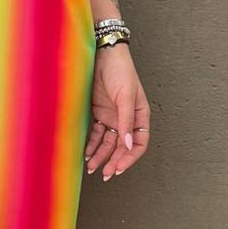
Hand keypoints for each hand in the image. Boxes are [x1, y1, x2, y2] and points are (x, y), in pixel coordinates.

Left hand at [85, 44, 149, 179]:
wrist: (103, 55)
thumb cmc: (120, 71)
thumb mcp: (125, 96)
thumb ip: (126, 121)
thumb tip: (129, 144)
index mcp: (140, 116)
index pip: (139, 143)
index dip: (129, 157)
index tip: (118, 168)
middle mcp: (127, 119)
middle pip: (122, 146)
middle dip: (114, 160)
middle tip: (105, 173)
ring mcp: (113, 117)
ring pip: (108, 143)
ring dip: (101, 156)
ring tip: (92, 169)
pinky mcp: (100, 113)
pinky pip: (97, 134)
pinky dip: (92, 145)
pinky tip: (87, 155)